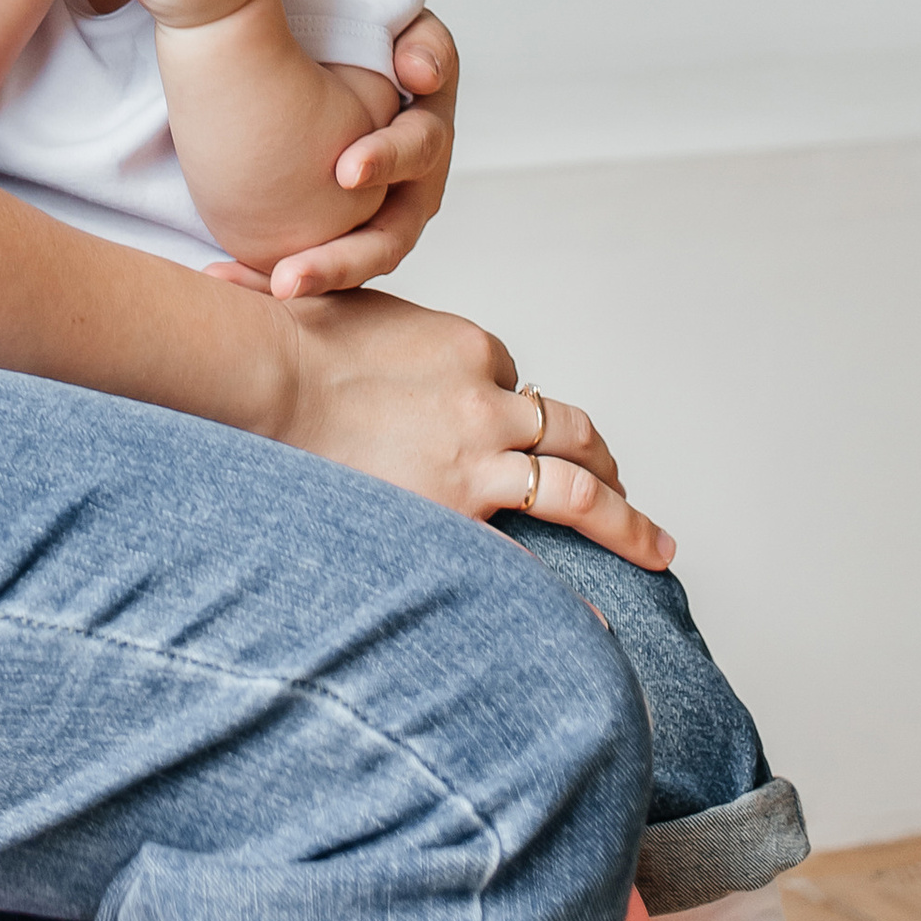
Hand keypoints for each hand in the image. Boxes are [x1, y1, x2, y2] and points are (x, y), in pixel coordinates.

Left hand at [223, 6, 455, 297]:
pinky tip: (223, 274)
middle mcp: (409, 192)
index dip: (388, 160)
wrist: (326, 64)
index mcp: (427, 136)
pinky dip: (268, 277)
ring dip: (311, 282)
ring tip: (269, 289)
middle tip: (292, 275)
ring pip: (350, 267)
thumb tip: (420, 73)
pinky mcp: (338, 237)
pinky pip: (312, 267)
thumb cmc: (370, 45)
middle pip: (388, 239)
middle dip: (342, 261)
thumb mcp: (407, 33)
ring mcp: (375, 221)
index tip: (346, 171)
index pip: (420, 151)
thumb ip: (422, 42)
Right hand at [269, 289, 673, 563]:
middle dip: (603, 459)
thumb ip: (380, 327)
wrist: (265, 375)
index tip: (505, 436)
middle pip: (573, 432)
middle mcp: (490, 403)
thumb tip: (326, 298)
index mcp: (473, 349)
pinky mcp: (456, 512)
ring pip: (578, 489)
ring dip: (625, 519)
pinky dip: (570, 594)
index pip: (517, 385)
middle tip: (620, 482)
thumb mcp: (356, 301)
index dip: (515, 412)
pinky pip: (527, 561)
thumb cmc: (295, 337)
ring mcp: (478, 461)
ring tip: (655, 546)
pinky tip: (599, 622)